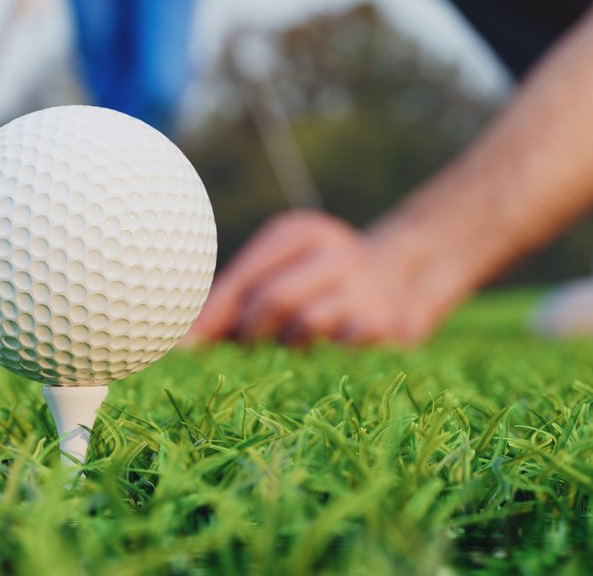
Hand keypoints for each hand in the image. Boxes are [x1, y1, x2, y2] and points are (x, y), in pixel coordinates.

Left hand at [186, 211, 447, 346]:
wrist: (409, 281)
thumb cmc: (324, 283)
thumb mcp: (285, 272)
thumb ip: (238, 298)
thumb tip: (184, 343)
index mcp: (301, 232)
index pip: (246, 275)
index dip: (212, 315)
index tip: (183, 349)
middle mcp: (336, 251)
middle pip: (271, 302)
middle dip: (251, 335)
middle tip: (248, 351)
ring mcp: (366, 287)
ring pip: (304, 329)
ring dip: (289, 349)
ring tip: (296, 347)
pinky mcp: (387, 325)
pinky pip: (337, 351)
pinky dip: (323, 359)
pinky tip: (329, 353)